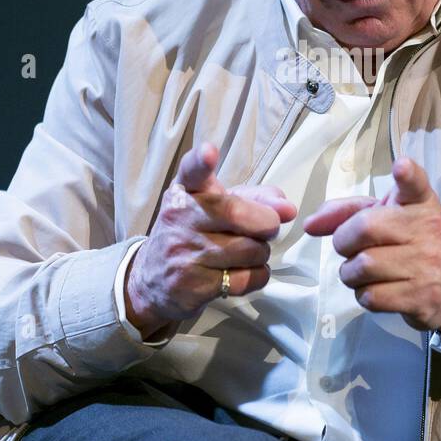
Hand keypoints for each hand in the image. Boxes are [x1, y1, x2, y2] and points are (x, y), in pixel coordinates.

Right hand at [125, 142, 296, 339]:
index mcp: (184, 192)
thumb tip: (287, 207)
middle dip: (266, 223)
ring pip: (251, 250)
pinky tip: (242, 272)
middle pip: (240, 214)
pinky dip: (257, 275)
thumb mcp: (216, 207)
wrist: (152, 280)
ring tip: (245, 252)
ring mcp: (183, 254)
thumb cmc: (195, 234)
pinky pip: (248, 278)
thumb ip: (255, 199)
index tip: (208, 153)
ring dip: (261, 253)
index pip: (191, 172)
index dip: (201, 161)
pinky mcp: (192, 287)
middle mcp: (179, 218)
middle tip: (264, 228)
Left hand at [303, 157, 440, 333]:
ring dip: (351, 273)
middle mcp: (428, 230)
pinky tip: (378, 288)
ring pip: (362, 266)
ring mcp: (428, 265)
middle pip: (364, 229)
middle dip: (344, 241)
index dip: (407, 175)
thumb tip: (310, 224)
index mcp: (420, 203)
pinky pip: (370, 296)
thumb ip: (347, 212)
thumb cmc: (409, 244)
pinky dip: (363, 294)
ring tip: (365, 270)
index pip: (415, 185)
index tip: (402, 167)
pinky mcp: (422, 297)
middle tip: (352, 247)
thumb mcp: (385, 217)